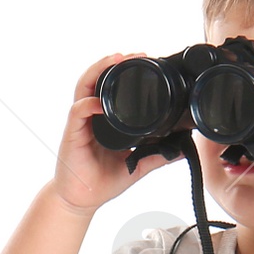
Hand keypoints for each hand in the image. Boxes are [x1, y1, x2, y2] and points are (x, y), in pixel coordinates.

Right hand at [52, 53, 178, 213]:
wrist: (83, 199)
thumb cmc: (103, 180)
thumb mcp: (137, 167)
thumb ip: (156, 156)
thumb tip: (181, 149)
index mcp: (105, 120)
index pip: (111, 87)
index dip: (125, 72)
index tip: (145, 62)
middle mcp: (91, 116)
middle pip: (97, 79)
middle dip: (113, 62)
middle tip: (135, 54)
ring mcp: (81, 123)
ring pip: (84, 87)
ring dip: (100, 71)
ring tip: (116, 60)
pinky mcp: (72, 134)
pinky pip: (78, 112)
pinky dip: (88, 104)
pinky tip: (99, 102)